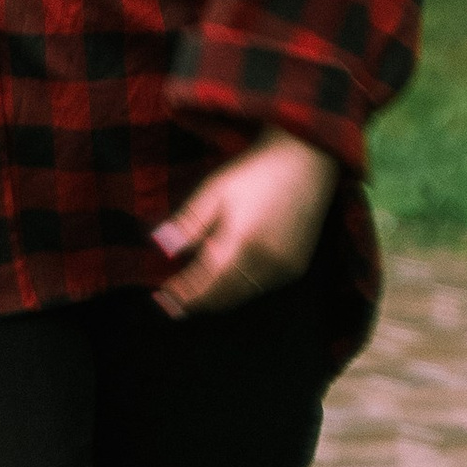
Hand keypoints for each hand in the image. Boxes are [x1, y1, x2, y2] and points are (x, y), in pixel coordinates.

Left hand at [152, 132, 338, 316]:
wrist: (305, 163)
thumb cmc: (255, 172)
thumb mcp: (215, 189)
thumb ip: (189, 222)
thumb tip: (163, 247)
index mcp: (242, 242)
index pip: (205, 283)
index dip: (182, 295)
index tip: (161, 299)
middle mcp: (265, 262)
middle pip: (222, 297)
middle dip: (196, 302)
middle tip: (172, 302)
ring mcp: (284, 268)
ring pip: (241, 297)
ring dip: (216, 298)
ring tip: (194, 294)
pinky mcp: (296, 268)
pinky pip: (260, 289)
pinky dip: (239, 290)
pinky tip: (226, 279)